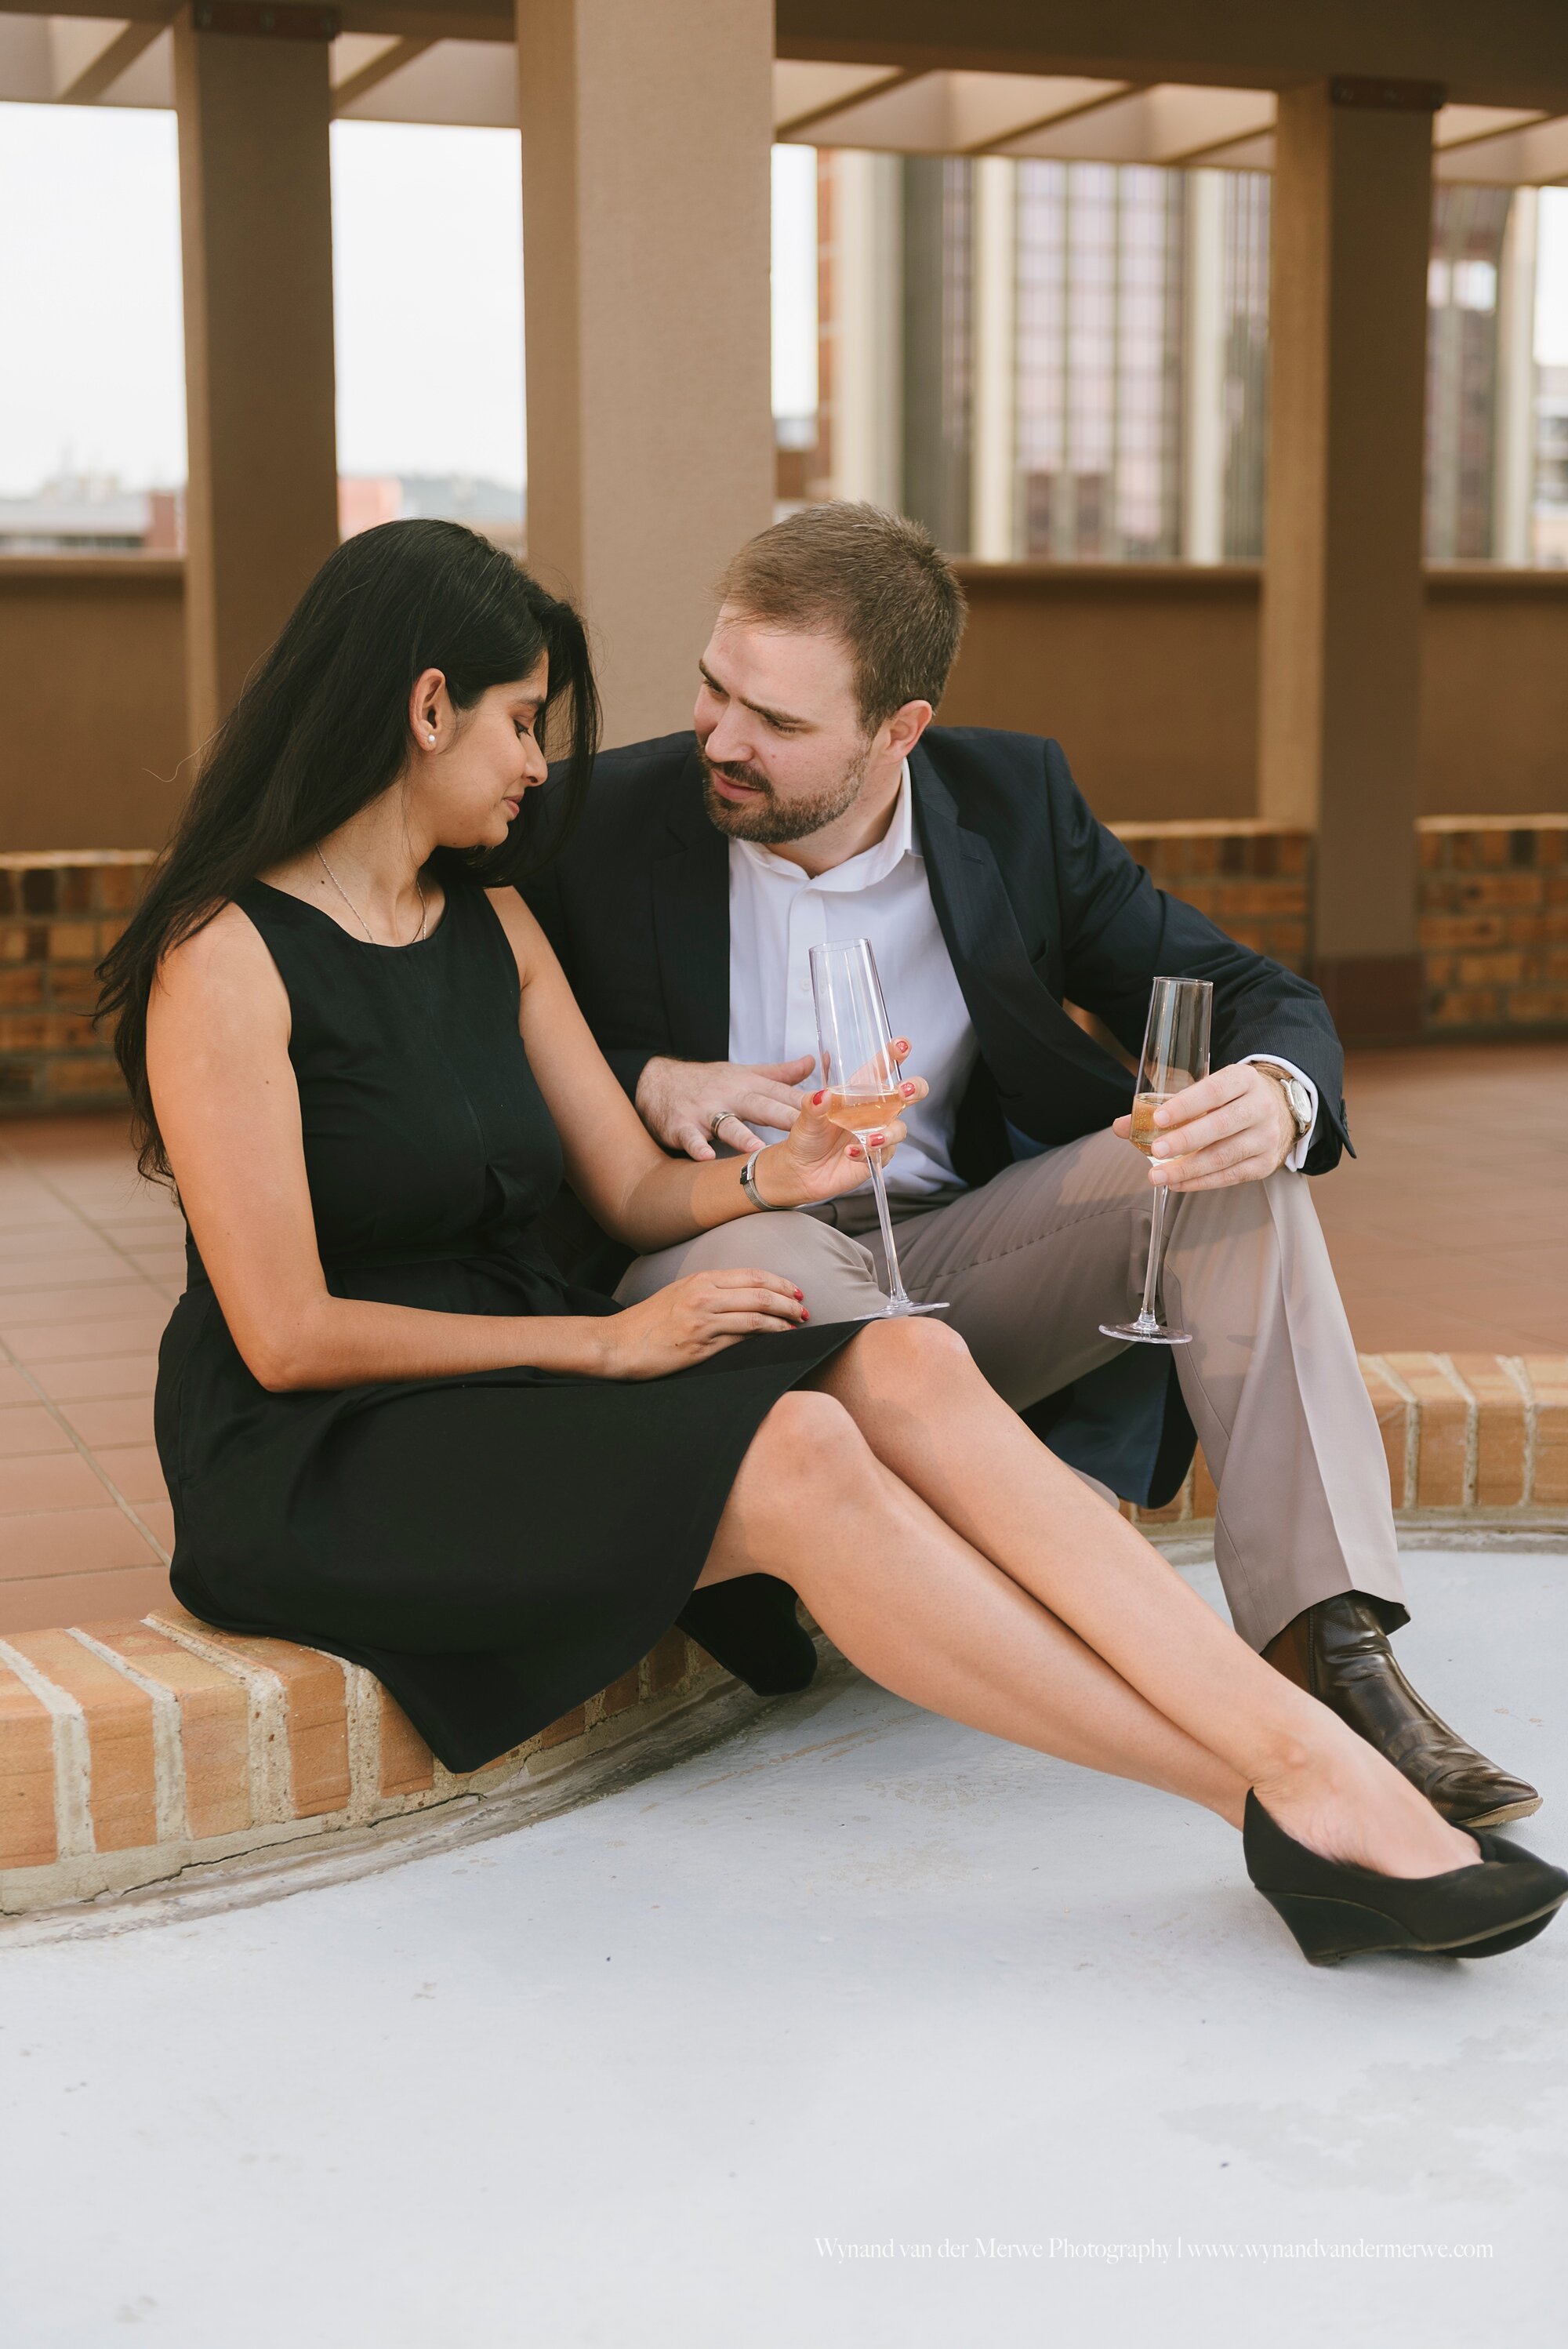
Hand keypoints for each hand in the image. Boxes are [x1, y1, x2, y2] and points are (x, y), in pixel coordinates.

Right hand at [596, 1268, 809, 1378]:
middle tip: (805, 1309)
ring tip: (798, 1324)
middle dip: (788, 1301)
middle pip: (759, 1293)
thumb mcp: (679, 1295)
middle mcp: (703, 1296)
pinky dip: (765, 1337)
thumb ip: (710, 1293)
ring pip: (755, 1315)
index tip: (796, 1291)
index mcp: (700, 1280)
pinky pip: (741, 1337)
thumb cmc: (648, 1322)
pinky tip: (777, 1339)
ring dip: (783, 1320)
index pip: (751, 1276)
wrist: (618, 1344)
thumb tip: (745, 1298)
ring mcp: (703, 1320)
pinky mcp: (701, 1345)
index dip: (779, 1283)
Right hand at [635, 1054, 816, 1158]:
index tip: (837, 1113)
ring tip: (759, 1149)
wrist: (657, 1081)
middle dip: (787, 1117)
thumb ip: (781, 1073)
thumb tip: (814, 1062)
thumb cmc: (709, 1081)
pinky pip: (690, 1138)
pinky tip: (707, 1157)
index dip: (811, 1104)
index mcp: (749, 1084)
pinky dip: (697, 1147)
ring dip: (742, 1135)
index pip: (784, 1094)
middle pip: (762, 1106)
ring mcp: (705, 1111)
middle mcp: (731, 1095)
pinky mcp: (681, 1125)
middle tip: (811, 1130)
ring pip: (727, 1123)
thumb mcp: (745, 1073)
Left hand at [754, 1043, 927, 1207]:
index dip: (893, 1055)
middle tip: (905, 1091)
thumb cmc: (807, 1138)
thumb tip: (822, 1095)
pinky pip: (884, 1153)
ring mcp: (878, 1133)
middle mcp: (873, 1112)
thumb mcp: (805, 1118)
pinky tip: (851, 1153)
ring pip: (899, 1128)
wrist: (802, 1171)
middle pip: (907, 1095)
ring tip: (870, 1139)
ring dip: (888, 1133)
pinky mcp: (877, 1156)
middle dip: (914, 1089)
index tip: (901, 1045)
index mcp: (858, 1094)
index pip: (880, 1069)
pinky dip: (868, 1152)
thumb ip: (814, 1105)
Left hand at [1112, 1061, 1295, 1191]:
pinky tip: (1178, 1183)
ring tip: (1157, 1176)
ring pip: (1224, 1156)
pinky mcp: (1265, 1163)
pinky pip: (1230, 1176)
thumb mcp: (1209, 1090)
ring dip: (1188, 1169)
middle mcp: (1260, 1107)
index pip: (1215, 1090)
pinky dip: (1201, 1182)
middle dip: (1185, 1140)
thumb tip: (1122, 1126)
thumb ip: (1168, 1105)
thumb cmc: (1232, 1099)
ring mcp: (1266, 1137)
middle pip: (1220, 1126)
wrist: (1280, 1110)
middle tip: (1156, 1150)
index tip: (1159, 1117)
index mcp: (1244, 1080)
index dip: (1186, 1105)